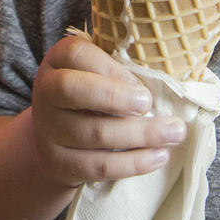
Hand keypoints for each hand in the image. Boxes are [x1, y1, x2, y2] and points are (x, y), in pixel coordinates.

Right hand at [29, 34, 182, 188]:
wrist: (56, 139)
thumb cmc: (91, 96)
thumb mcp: (96, 73)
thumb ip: (120, 70)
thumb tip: (165, 84)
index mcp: (57, 61)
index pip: (77, 54)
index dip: (111, 68)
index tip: (141, 83)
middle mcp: (45, 92)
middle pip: (75, 91)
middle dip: (118, 98)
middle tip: (152, 105)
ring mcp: (49, 130)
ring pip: (95, 133)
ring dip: (141, 134)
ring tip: (174, 133)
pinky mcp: (59, 163)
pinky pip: (100, 165)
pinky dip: (134, 162)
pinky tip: (159, 156)